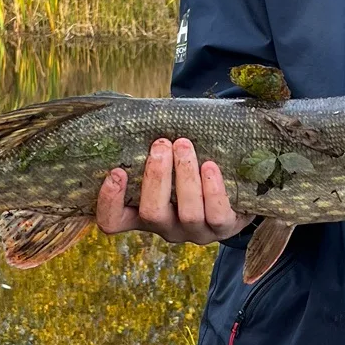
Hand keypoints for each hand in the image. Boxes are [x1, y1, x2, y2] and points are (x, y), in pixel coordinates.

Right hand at [96, 137, 252, 243]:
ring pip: (188, 214)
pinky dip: (213, 190)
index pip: (113, 222)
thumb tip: (138, 113)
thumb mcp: (166, 160)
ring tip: (185, 145)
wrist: (234, 184)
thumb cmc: (189, 165)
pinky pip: (217, 215)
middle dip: (156, 177)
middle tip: (161, 144)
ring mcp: (195, 231)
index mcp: (142, 214)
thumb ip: (150, 148)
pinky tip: (210, 166)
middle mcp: (166, 227)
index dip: (110, 202)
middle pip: (152, 214)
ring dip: (185, 177)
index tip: (117, 171)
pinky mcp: (223, 229)